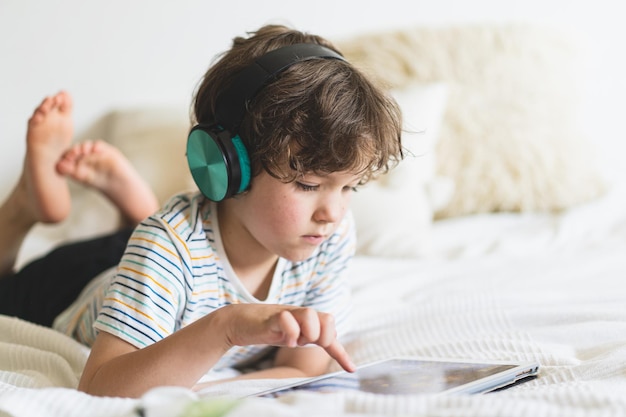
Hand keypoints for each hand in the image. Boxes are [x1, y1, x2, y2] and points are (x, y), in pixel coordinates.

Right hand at [219, 304, 355, 372]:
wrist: (239, 322)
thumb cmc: (268, 329)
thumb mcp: (292, 336)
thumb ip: (308, 337)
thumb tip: (329, 344)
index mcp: (309, 320)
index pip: (331, 333)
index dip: (341, 353)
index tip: (351, 369)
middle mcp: (302, 314)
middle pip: (329, 319)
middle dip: (323, 337)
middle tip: (306, 343)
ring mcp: (288, 313)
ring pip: (311, 315)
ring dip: (307, 333)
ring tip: (294, 341)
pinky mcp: (272, 316)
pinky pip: (288, 319)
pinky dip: (289, 332)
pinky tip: (283, 339)